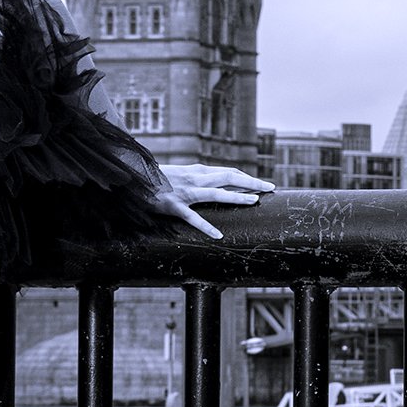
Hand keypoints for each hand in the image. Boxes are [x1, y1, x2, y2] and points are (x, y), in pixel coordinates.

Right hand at [153, 162, 274, 239]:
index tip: (264, 184)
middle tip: (270, 188)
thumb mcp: (183, 174)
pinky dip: (206, 227)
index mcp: (198, 171)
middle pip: (229, 177)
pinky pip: (192, 218)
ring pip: (216, 193)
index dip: (247, 178)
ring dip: (236, 196)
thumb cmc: (160, 179)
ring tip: (254, 201)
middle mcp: (195, 178)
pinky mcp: (174, 206)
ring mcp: (185, 192)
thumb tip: (219, 182)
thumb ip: (200, 178)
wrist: (135, 179)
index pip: (229, 172)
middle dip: (251, 182)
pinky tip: (218, 235)